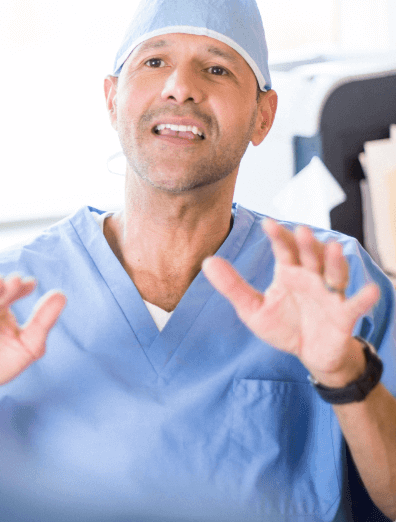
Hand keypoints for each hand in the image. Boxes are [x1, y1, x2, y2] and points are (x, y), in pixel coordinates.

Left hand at [202, 219, 379, 386]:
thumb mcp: (252, 308)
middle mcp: (312, 278)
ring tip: (332, 248)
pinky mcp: (344, 315)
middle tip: (301, 230)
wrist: (309, 353)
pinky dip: (363, 298)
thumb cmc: (283, 325)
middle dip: (307, 244)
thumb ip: (232, 286)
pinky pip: (355, 305)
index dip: (278, 237)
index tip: (268, 223)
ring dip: (334, 262)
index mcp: (290, 273)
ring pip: (334, 274)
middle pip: (311, 257)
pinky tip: (371, 291)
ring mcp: (330, 295)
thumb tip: (207, 262)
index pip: (285, 250)